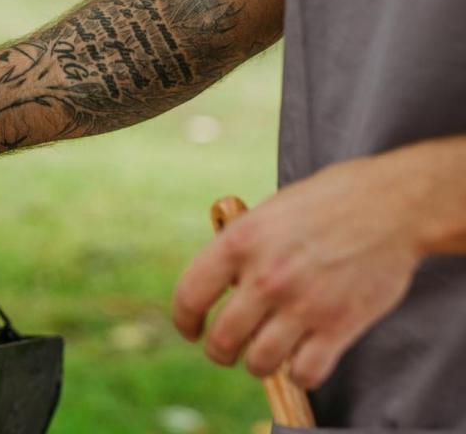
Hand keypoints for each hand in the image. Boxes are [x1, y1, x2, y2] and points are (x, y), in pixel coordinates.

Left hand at [172, 151, 435, 388]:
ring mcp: (303, 304)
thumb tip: (217, 284)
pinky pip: (305, 373)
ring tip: (265, 354)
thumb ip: (240, 248)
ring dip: (258, 364)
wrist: (392, 204)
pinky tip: (301, 358)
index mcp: (240, 242)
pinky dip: (299, 374)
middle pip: (222, 340)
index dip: (184, 322)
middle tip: (229, 350)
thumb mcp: (268, 212)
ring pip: (259, 363)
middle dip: (220, 351)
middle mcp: (266, 277)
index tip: (191, 331)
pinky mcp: (339, 325)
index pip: (189, 296)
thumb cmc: (327, 203)